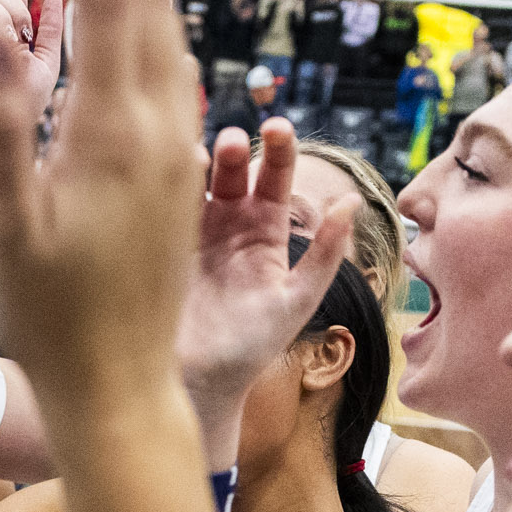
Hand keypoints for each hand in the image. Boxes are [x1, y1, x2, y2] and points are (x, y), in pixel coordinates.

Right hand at [0, 0, 205, 415]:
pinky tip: (117, 23)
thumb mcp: (10, 225)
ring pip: (168, 33)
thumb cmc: (54, 323)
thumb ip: (2, 120)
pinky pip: (170, 73)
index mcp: (120, 132)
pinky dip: (140, 24)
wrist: (120, 392)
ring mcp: (178, 153)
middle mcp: (164, 131)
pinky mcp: (178, 175)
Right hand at [175, 118, 355, 458]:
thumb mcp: (296, 301)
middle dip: (233, 150)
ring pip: (194, 183)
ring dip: (196, 162)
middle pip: (233, 171)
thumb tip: (353, 201)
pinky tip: (162, 175)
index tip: (276, 127)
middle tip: (230, 141)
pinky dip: (162, 187)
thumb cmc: (251, 349)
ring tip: (199, 154)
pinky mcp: (158, 247)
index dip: (278, 148)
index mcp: (266, 232)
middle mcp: (229, 225)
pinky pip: (160, 209)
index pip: (276, 176)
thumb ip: (326, 254)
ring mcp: (190, 234)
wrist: (199, 384)